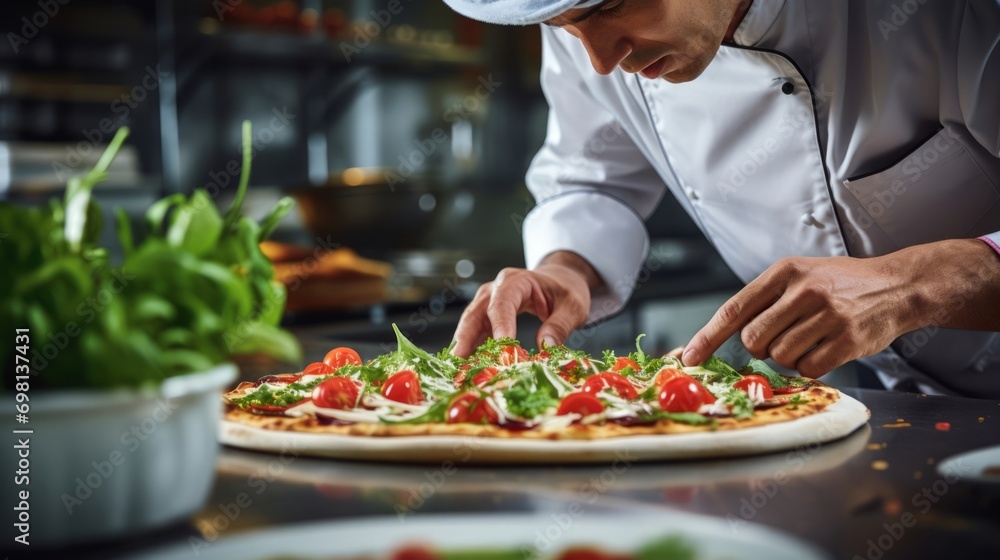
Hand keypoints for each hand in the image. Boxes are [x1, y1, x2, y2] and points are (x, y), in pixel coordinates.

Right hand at [451, 251, 602, 356]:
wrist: (561, 280)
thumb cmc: (566, 289)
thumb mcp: (573, 305)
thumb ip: (560, 325)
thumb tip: (546, 347)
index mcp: (515, 281)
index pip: (502, 304)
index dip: (499, 327)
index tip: (501, 351)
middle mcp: (495, 290)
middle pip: (475, 314)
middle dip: (465, 339)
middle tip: (459, 364)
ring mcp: (488, 303)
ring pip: (470, 326)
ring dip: (463, 348)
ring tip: (459, 372)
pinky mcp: (487, 318)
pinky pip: (476, 334)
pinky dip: (472, 351)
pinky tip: (470, 370)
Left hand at [681, 239, 999, 376]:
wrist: (898, 286)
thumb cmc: (841, 284)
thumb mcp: (800, 275)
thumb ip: (765, 300)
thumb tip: (722, 336)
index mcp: (785, 272)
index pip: (734, 309)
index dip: (707, 337)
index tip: (688, 357)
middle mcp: (804, 291)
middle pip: (754, 340)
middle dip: (760, 348)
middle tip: (782, 338)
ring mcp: (827, 315)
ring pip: (780, 357)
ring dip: (790, 357)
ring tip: (811, 338)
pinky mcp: (847, 340)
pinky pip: (809, 369)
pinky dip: (812, 366)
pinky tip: (827, 348)